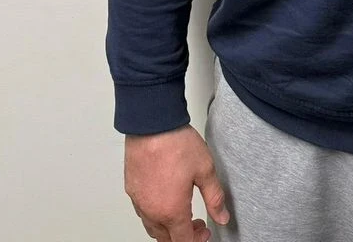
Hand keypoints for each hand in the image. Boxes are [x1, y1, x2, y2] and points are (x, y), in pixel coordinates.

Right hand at [125, 123, 230, 241]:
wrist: (151, 123)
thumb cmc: (175, 143)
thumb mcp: (205, 170)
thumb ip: (214, 198)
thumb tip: (222, 217)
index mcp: (171, 211)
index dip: (196, 240)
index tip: (204, 231)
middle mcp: (152, 211)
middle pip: (166, 239)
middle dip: (183, 236)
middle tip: (196, 223)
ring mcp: (139, 201)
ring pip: (152, 228)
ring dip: (167, 228)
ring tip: (181, 213)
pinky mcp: (131, 189)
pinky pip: (142, 212)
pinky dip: (154, 214)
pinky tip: (164, 200)